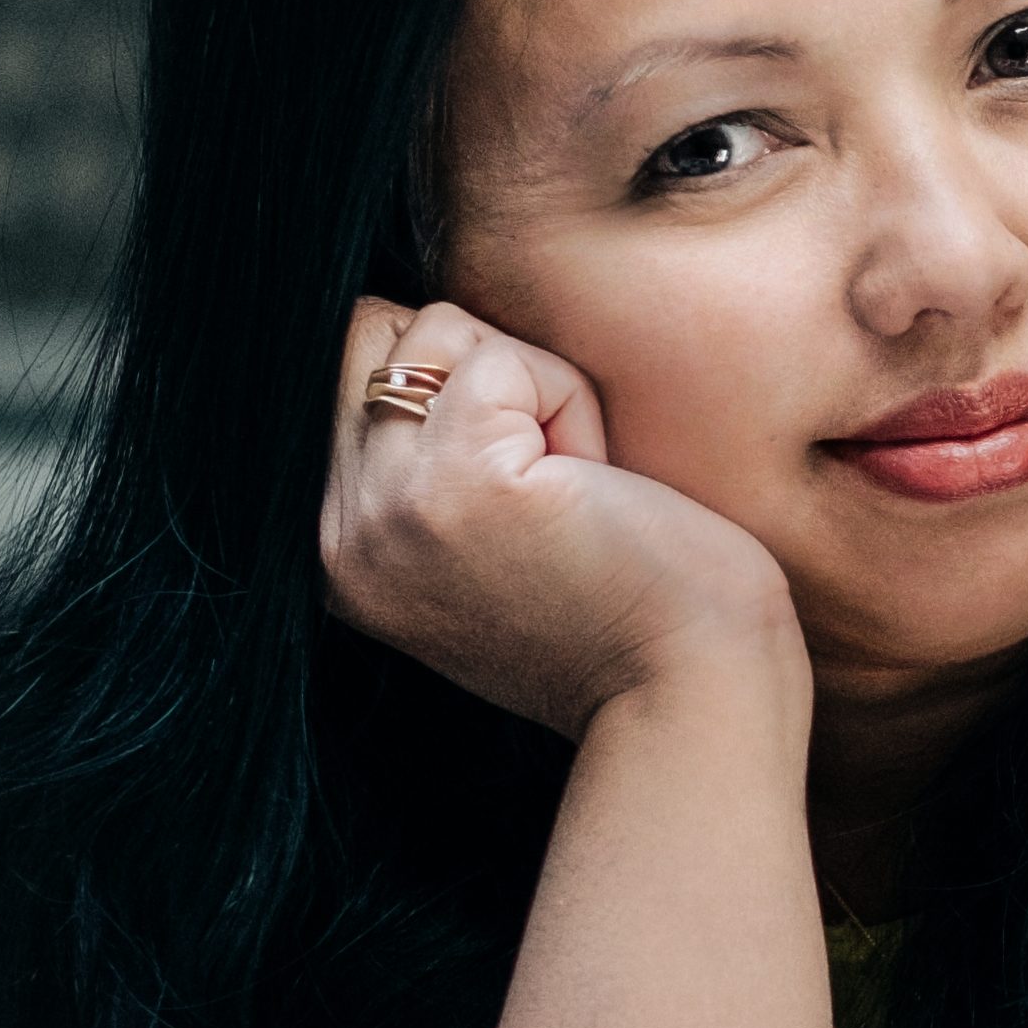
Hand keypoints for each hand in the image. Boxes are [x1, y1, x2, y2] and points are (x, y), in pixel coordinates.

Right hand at [321, 297, 796, 737]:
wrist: (691, 696)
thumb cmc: (622, 608)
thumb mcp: (476, 537)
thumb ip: (420, 459)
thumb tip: (417, 337)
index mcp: (335, 551)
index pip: (344, 373)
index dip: (446, 388)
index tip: (520, 487)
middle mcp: (339, 535)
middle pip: (372, 335)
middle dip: (479, 373)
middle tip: (550, 478)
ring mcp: (388, 510)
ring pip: (436, 332)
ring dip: (532, 388)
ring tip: (574, 491)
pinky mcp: (459, 481)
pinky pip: (504, 359)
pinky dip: (571, 401)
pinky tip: (595, 486)